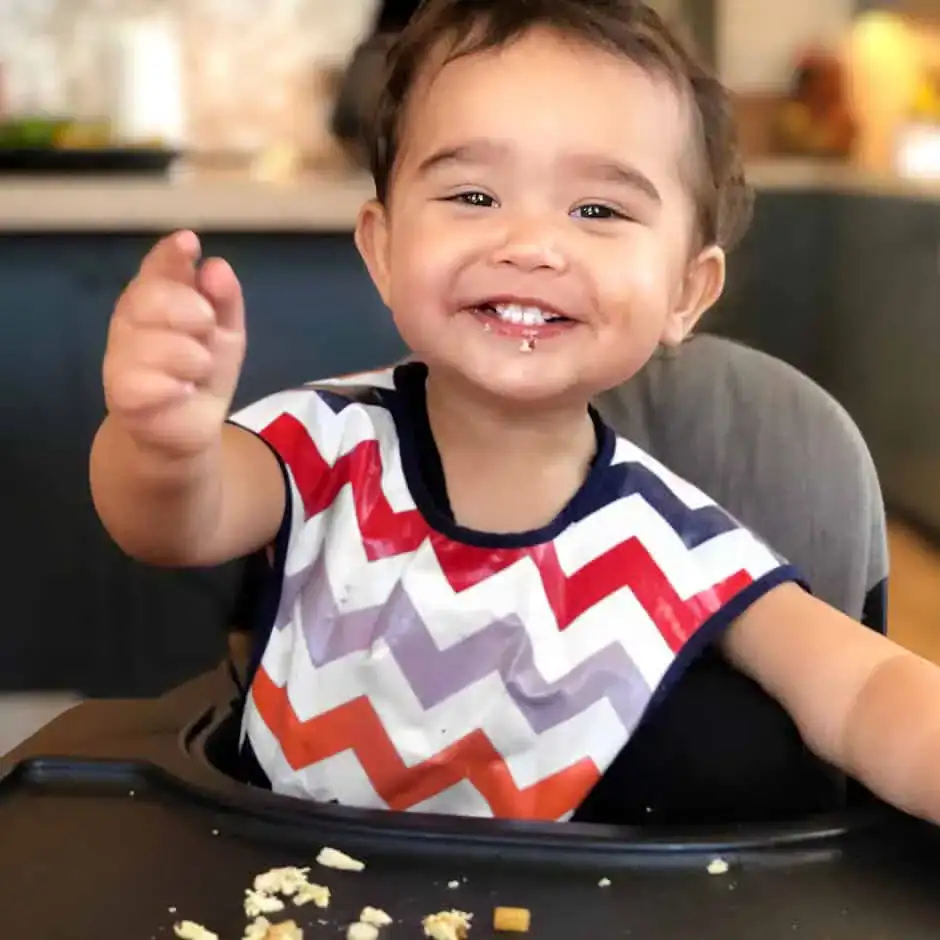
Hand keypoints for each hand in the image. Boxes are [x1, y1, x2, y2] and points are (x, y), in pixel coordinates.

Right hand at [102, 231, 246, 457]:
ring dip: (191, 357)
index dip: (170, 255)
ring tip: (199, 371)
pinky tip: (185, 390)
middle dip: (190, 310)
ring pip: (154, 344)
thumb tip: (216, 266)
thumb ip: (224, 300)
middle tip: (206, 330)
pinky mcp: (123, 398)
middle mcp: (131, 323)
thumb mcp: (224, 333)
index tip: (190, 243)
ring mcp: (121, 360)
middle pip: (150, 298)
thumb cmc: (200, 373)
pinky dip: (174, 386)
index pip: (156, 269)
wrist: (184, 431)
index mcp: (154, 300)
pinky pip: (145, 383)